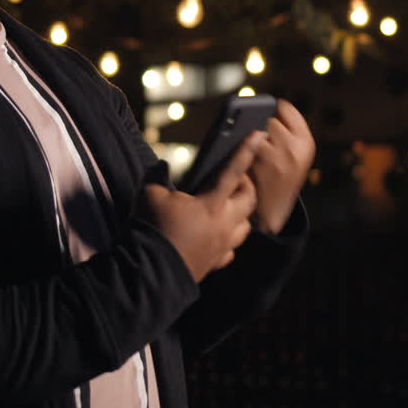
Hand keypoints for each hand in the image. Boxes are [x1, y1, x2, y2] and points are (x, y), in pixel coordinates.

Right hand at [145, 131, 263, 282]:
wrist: (153, 273)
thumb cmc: (154, 230)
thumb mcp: (150, 195)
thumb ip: (158, 175)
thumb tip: (162, 165)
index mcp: (212, 203)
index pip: (233, 171)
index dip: (245, 150)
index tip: (257, 134)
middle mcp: (224, 223)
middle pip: (249, 199)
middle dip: (246, 186)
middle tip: (235, 179)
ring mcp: (223, 245)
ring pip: (246, 226)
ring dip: (241, 214)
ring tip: (229, 207)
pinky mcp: (217, 262)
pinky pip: (231, 249)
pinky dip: (228, 240)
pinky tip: (218, 236)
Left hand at [248, 99, 314, 234]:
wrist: (274, 209)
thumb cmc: (284, 175)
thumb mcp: (298, 154)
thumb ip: (288, 131)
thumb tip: (262, 106)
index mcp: (306, 142)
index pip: (285, 107)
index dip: (275, 109)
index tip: (270, 111)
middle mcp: (292, 148)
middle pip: (268, 119)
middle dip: (263, 125)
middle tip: (265, 138)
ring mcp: (273, 158)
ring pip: (255, 133)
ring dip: (252, 138)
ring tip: (258, 152)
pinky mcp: (254, 167)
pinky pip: (244, 146)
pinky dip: (243, 150)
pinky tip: (247, 160)